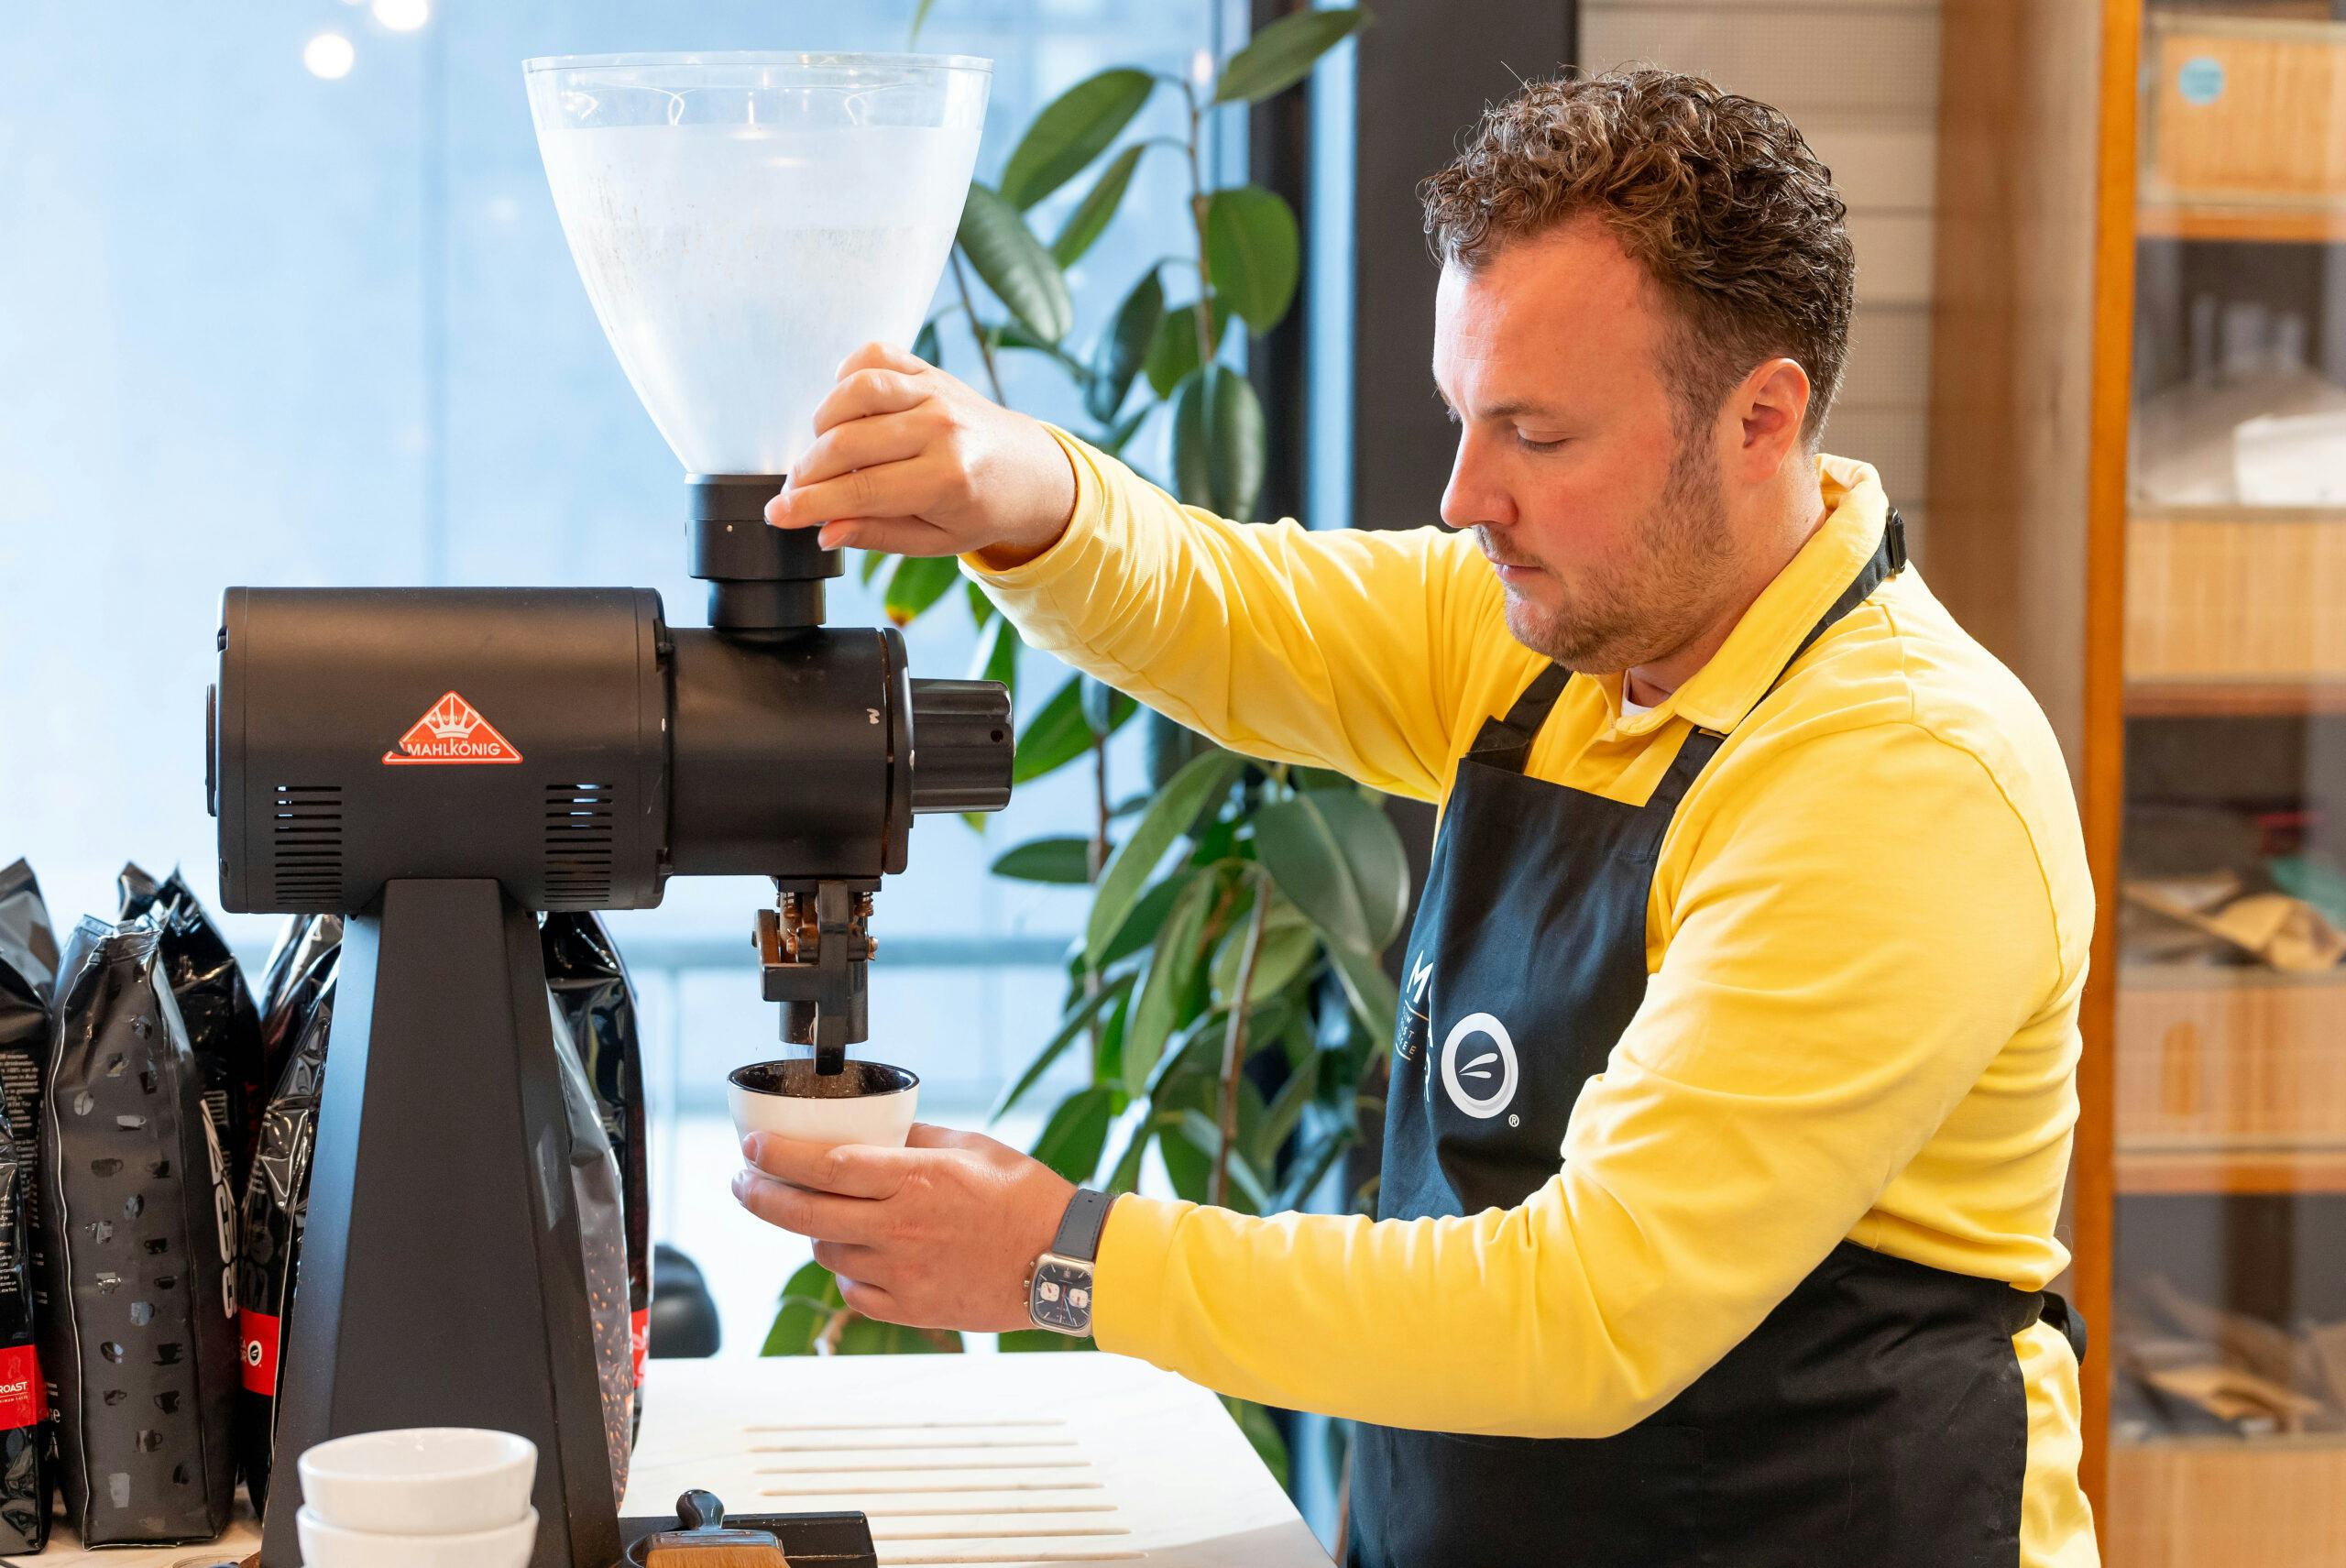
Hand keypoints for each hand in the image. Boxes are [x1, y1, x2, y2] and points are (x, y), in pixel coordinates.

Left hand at [731, 1123, 1077, 1332]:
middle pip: (803, 1215)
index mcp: (914, 1179)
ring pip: (826, 1253)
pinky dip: (849, 1271)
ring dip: (813, 1232)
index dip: (778, 1157)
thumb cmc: (1024, 1196)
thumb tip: (872, 1134)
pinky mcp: (911, 1309)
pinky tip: (859, 1254)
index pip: (824, 1166)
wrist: (1064, 1260)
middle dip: (760, 1196)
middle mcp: (899, 1227)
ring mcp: (902, 1273)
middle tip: (742, 1183)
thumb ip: (914, 1140)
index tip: (752, 1147)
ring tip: (821, 1215)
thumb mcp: (972, 1146)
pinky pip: (855, 1291)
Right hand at [764, 341, 1077, 567]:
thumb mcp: (933, 541)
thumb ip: (876, 534)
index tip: (777, 514)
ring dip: (824, 422)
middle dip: (808, 471)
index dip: (809, 505)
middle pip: (849, 443)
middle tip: (796, 489)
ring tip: (823, 450)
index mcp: (947, 480)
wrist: (1028, 471)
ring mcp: (935, 393)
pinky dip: (847, 375)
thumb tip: (825, 531)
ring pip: (857, 392)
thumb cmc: (980, 509)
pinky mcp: (929, 370)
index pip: (859, 491)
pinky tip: (844, 406)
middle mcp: (941, 429)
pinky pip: (875, 356)